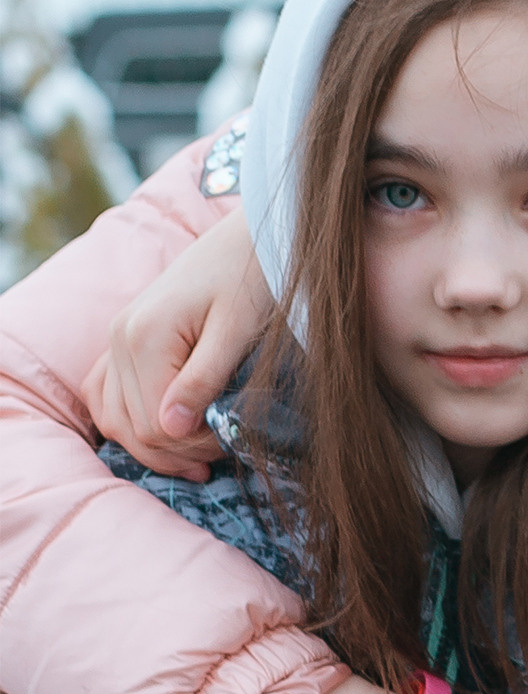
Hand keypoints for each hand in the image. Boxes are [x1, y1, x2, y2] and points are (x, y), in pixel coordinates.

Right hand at [83, 210, 272, 479]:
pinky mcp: (125, 338)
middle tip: (223, 454)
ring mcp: (117, 338)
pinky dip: (130, 419)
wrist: (250, 238)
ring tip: (200, 456)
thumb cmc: (254, 279)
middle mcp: (120, 338)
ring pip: (114, 416)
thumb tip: (171, 429)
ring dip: (154, 444)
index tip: (234, 445)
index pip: (155, 424)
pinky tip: (167, 433)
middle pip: (133, 426)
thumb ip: (205, 379)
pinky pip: (107, 393)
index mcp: (146, 337)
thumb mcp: (239, 331)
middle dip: (179, 450)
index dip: (194, 446)